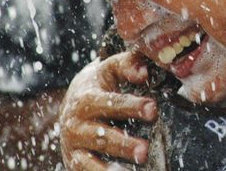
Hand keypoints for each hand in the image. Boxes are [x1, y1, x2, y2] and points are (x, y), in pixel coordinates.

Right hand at [60, 51, 156, 169]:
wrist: (72, 102)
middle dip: (123, 144)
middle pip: (101, 136)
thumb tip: (144, 72)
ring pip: (89, 161)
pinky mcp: (73, 163)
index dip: (132, 106)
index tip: (153, 109)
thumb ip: (128, 64)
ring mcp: (73, 146)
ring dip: (109, 169)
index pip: (111, 103)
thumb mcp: (110, 69)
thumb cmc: (100, 84)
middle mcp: (75, 125)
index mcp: (86, 99)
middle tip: (144, 150)